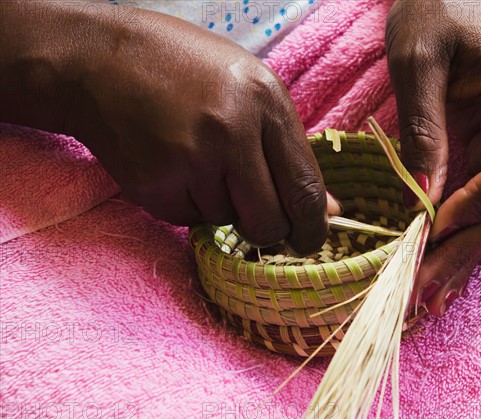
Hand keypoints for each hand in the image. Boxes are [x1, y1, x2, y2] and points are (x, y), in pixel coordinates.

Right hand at [1, 2, 336, 254]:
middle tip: (256, 216)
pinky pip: (188, 219)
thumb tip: (327, 211)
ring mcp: (189, 161)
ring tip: (197, 159)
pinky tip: (172, 164)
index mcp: (265, 104)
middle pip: (268, 222)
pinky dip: (187, 203)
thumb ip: (290, 152)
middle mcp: (231, 133)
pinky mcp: (154, 185)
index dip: (312, 227)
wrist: (101, 62)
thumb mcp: (252, 90)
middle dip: (267, 231)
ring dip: (219, 205)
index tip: (308, 241)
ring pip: (226, 221)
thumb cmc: (186, 71)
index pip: (304, 189)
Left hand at [385, 0, 480, 313]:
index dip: (477, 204)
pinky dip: (454, 231)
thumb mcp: (417, 61)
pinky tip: (435, 261)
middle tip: (422, 290)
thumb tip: (422, 199)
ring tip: (427, 295)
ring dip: (459, 252)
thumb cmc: (435, 6)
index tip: (432, 225)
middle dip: (463, 249)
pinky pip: (473, 195)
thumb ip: (424, 128)